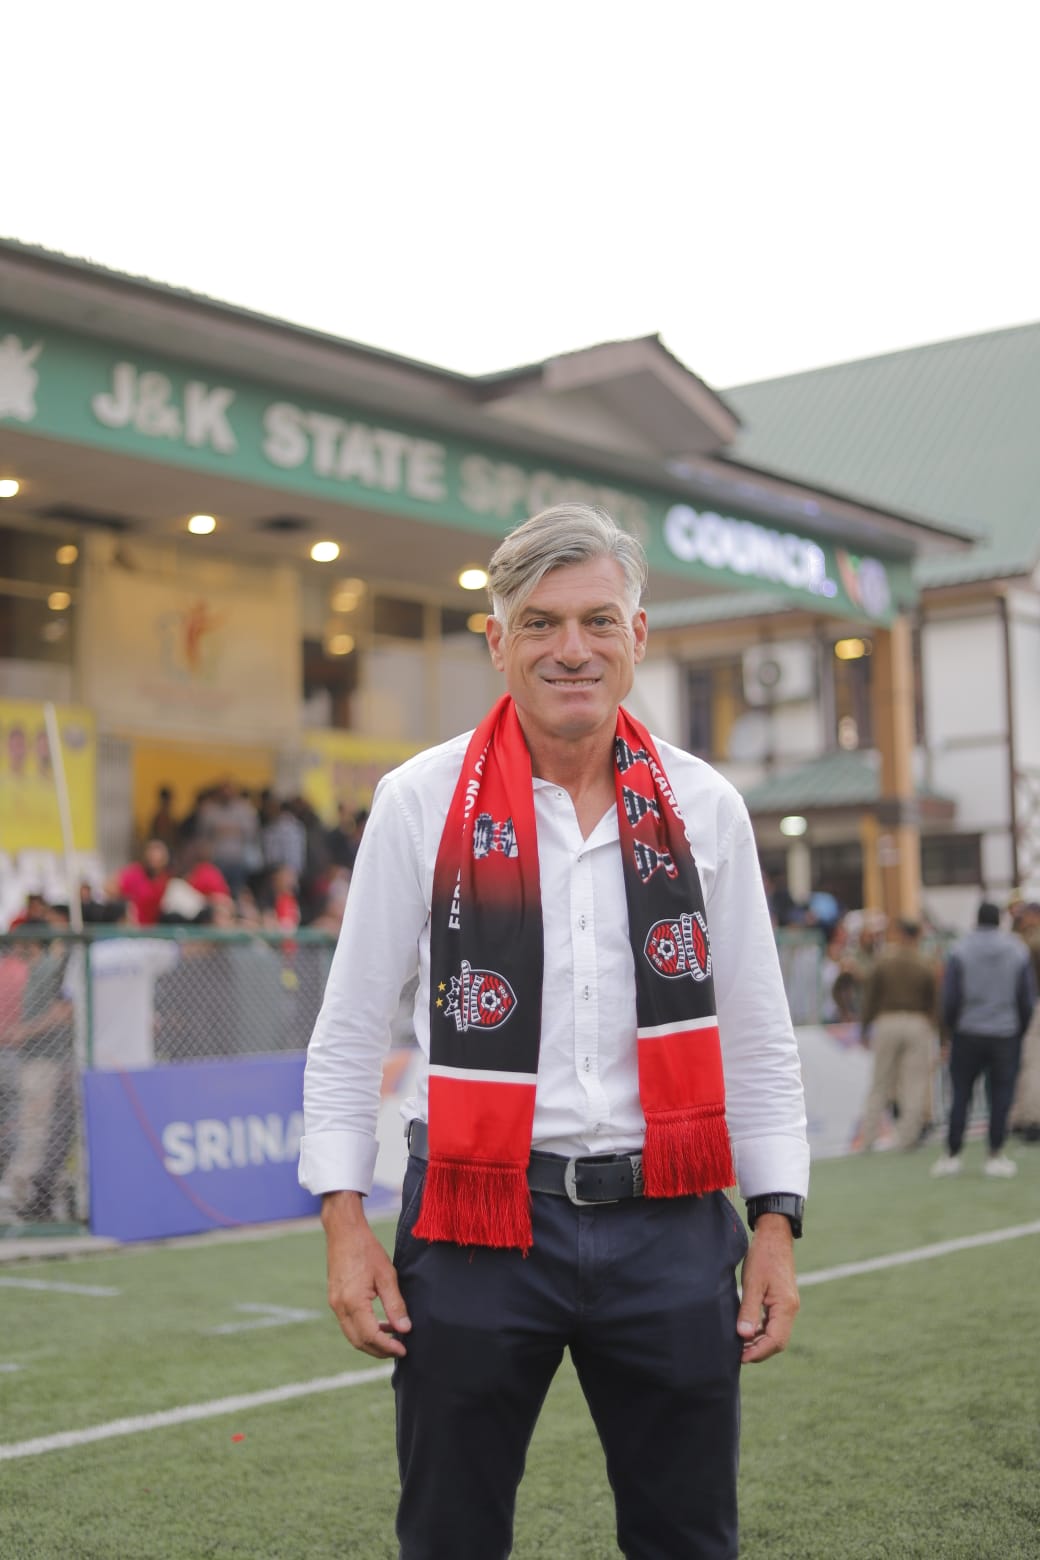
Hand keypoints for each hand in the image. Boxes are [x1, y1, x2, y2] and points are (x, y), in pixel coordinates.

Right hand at [322, 1190, 411, 1359]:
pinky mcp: (335, 1299)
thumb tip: (405, 1329)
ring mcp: (335, 1304)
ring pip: (352, 1335)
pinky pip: (349, 1323)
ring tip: (393, 1339)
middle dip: (379, 1350)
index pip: (370, 1336)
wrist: (344, 1231)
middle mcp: (340, 1307)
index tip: (404, 1350)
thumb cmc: (367, 1249)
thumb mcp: (387, 1275)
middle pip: (359, 1341)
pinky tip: (381, 1324)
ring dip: (372, 1341)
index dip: (387, 1347)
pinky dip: (364, 1329)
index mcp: (353, 1302)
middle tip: (399, 1350)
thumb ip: (395, 1305)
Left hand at [736, 1214, 799, 1363]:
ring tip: (739, 1347)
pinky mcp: (782, 1302)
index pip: (775, 1341)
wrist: (774, 1237)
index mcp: (786, 1307)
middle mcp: (790, 1309)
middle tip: (737, 1356)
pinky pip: (774, 1323)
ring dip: (759, 1342)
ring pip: (776, 1334)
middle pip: (777, 1341)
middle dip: (758, 1351)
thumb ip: (749, 1310)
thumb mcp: (753, 1283)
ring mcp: (787, 1306)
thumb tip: (744, 1336)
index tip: (740, 1358)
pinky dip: (761, 1331)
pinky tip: (747, 1332)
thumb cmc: (763, 1257)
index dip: (758, 1352)